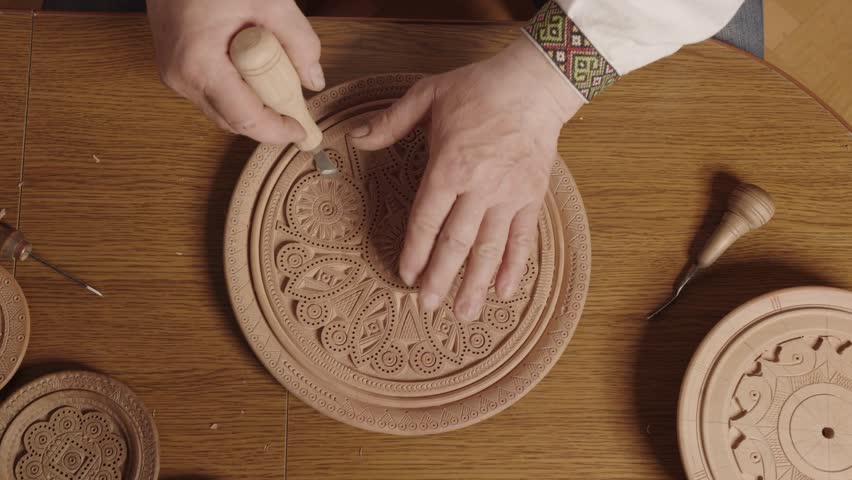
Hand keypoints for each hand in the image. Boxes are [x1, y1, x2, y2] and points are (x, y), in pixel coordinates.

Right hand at [147, 0, 323, 142]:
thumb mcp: (269, 1)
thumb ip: (298, 41)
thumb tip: (314, 80)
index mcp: (199, 64)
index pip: (245, 118)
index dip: (278, 130)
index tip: (303, 131)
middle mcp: (180, 76)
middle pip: (233, 121)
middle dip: (267, 120)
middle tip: (297, 108)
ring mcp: (173, 73)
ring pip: (221, 109)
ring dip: (252, 104)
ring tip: (278, 82)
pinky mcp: (174, 65)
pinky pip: (211, 92)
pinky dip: (236, 90)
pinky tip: (255, 70)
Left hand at [350, 37, 582, 320]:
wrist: (533, 84)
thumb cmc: (479, 88)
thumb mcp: (427, 94)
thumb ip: (390, 121)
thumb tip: (354, 137)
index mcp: (449, 167)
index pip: (427, 220)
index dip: (415, 251)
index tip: (406, 275)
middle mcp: (479, 188)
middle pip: (456, 242)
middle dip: (440, 278)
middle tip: (427, 306)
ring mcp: (508, 196)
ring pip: (489, 248)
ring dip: (475, 284)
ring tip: (465, 313)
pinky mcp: (531, 197)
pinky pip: (522, 238)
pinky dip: (514, 266)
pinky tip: (504, 291)